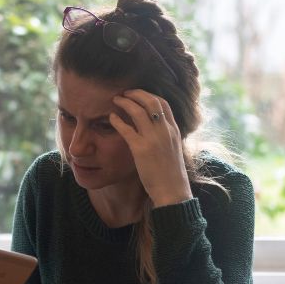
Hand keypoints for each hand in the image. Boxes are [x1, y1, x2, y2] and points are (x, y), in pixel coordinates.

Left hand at [109, 89, 192, 206]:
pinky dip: (117, 120)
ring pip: (138, 111)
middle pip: (151, 101)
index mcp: (174, 130)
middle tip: (125, 92)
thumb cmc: (171, 174)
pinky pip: (126, 129)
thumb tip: (156, 130)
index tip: (138, 94)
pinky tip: (111, 118)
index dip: (149, 95)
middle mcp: (165, 131)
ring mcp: (153, 139)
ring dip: (125, 102)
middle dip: (136, 93)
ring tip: (115, 100)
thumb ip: (166, 137)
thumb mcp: (173, 149)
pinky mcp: (141, 149)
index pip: (163, 104)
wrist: (173, 191)